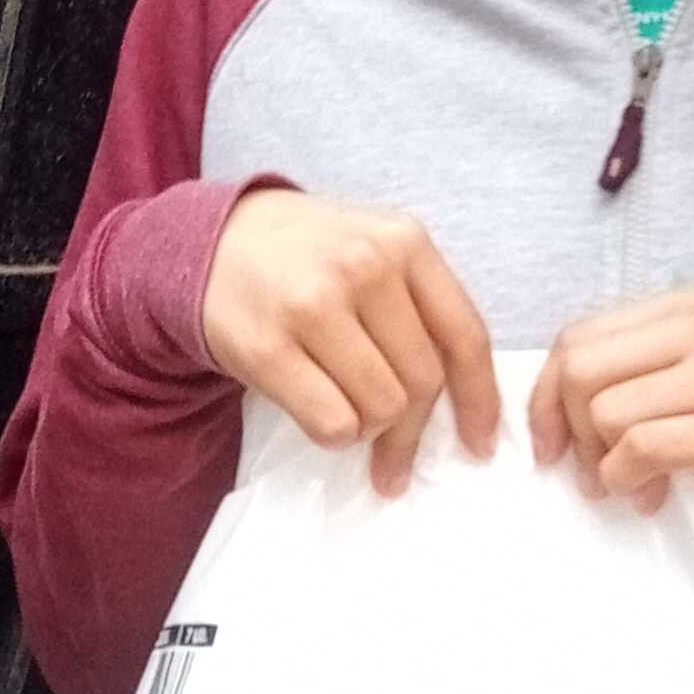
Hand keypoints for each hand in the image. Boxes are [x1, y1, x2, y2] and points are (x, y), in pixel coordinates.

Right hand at [203, 189, 503, 496]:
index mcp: (404, 242)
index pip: (465, 337)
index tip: (479, 444)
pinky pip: (331, 423)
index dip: (480, 402)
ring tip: (347, 412)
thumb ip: (422, 307)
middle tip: (396, 452)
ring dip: (369, 429)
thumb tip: (467, 404)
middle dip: (413, 429)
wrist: (214, 241)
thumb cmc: (310, 258)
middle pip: (422, 382)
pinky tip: (317, 412)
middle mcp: (364, 267)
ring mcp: (313, 305)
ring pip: (381, 408)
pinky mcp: (267, 348)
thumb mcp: (376, 250)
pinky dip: (334, 434)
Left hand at [528, 290, 693, 520]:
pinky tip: (648, 492)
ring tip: (631, 481)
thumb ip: (614, 375)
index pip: (578, 338)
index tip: (552, 443)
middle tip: (595, 468)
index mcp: (683, 307)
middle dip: (575, 431)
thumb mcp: (675, 375)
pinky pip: (642, 449)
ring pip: (608, 413)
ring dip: (605, 464)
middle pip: (583, 372)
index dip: (547, 396)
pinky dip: (627, 479)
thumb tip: (543, 418)